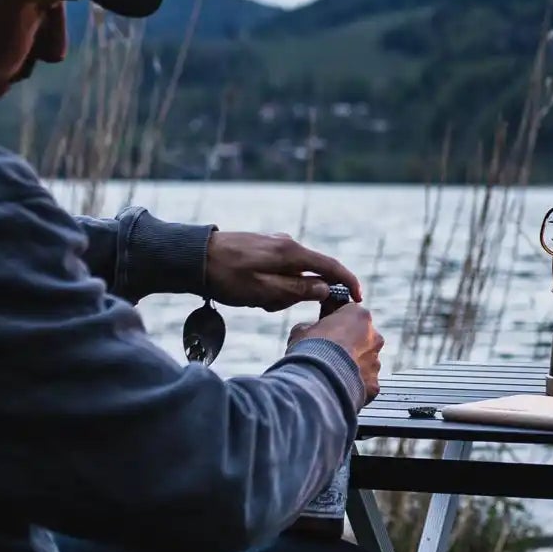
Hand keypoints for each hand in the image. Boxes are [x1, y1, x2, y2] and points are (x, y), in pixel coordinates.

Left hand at [204, 230, 362, 310]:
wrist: (193, 257)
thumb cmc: (226, 277)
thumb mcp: (263, 291)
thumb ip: (297, 289)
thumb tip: (325, 288)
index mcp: (291, 253)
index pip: (331, 267)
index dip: (348, 283)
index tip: (359, 298)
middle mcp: (287, 243)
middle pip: (311, 272)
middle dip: (301, 294)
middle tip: (273, 307)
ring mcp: (275, 244)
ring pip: (294, 273)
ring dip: (283, 292)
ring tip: (257, 301)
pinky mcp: (263, 247)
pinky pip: (280, 269)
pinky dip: (274, 285)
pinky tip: (253, 293)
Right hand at [289, 304, 382, 405]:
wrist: (318, 379)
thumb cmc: (310, 349)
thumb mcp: (301, 331)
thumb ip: (310, 328)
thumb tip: (306, 332)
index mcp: (359, 316)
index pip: (351, 316)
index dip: (338, 325)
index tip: (327, 333)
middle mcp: (374, 337)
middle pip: (363, 340)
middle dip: (350, 347)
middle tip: (330, 356)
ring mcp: (376, 362)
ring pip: (366, 364)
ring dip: (353, 368)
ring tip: (333, 376)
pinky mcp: (374, 384)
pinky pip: (365, 384)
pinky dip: (355, 387)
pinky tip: (339, 389)